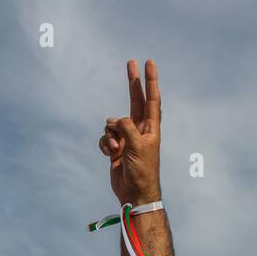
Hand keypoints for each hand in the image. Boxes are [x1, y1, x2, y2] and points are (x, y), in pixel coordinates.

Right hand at [99, 59, 162, 205]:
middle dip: (133, 82)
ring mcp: (127, 138)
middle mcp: (139, 129)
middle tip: (131, 62)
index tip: (149, 64)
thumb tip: (115, 121)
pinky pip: (105, 136)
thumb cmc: (142, 171)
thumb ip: (127, 127)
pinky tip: (108, 154)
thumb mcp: (138, 146)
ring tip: (115, 149)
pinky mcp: (116, 147)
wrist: (134, 193)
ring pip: (112, 123)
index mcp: (151, 128)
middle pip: (135, 100)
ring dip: (110, 134)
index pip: (152, 99)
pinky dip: (104, 143)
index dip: (150, 81)